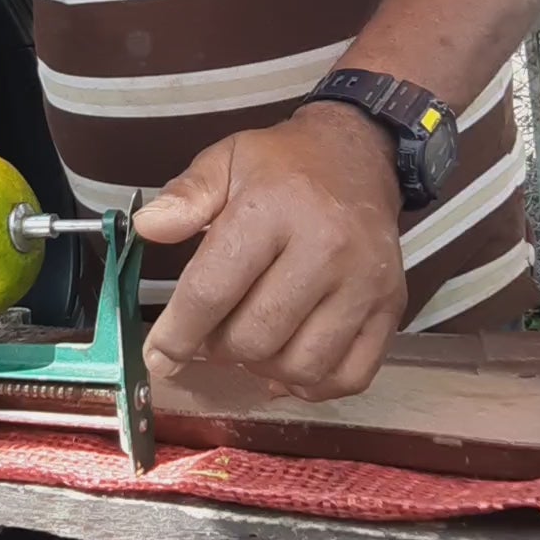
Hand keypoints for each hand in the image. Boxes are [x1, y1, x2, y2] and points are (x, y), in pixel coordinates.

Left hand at [137, 108, 406, 400]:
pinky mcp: (392, 306)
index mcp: (274, 209)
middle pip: (255, 338)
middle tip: (210, 334)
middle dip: (218, 349)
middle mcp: (327, 248)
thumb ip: (185, 195)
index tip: (158, 356)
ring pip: (301, 366)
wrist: (359, 155)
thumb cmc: (284, 165)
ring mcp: (365, 283)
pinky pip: (350, 376)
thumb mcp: (227, 159)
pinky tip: (290, 362)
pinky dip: (313, 385)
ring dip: (262, 369)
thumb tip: (147, 228)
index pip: (214, 290)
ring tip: (250, 343)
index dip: (177, 334)